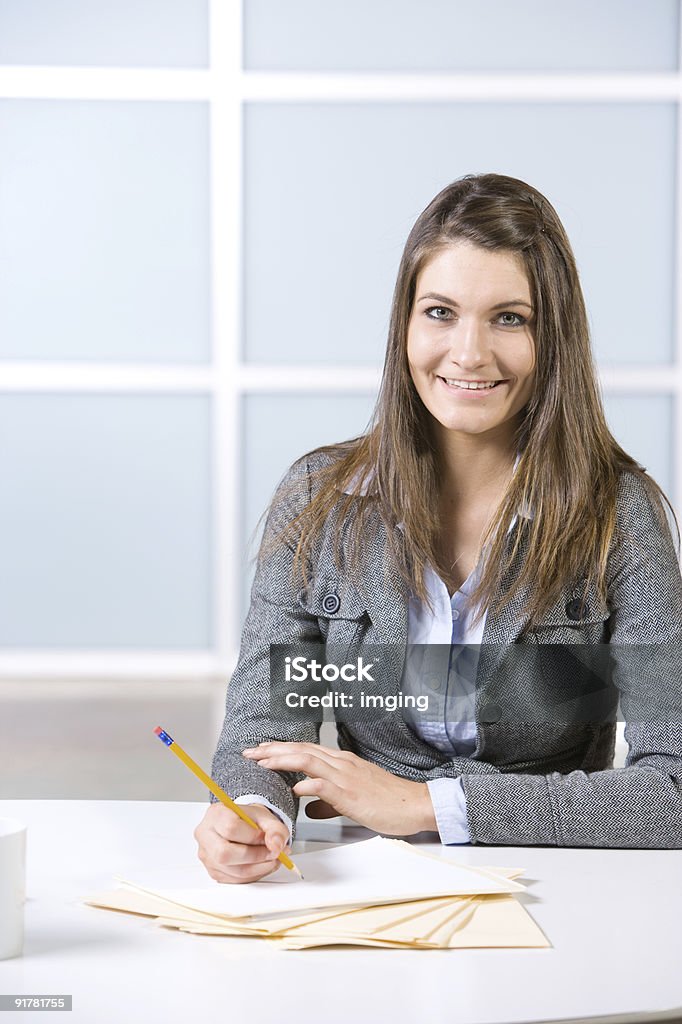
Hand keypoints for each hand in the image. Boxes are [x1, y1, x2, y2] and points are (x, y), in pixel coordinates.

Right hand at [193, 802, 290, 883]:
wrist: (244, 825)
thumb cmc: (250, 820)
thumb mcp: (266, 817)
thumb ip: (275, 829)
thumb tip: (276, 846)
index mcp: (216, 814)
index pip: (230, 828)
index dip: (253, 837)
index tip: (267, 838)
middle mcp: (205, 834)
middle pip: (225, 853)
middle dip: (255, 856)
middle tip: (272, 853)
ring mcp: (207, 855)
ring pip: (231, 870)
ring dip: (258, 868)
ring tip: (272, 859)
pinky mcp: (213, 871)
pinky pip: (234, 880)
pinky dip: (253, 875)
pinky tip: (262, 865)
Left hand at [242, 741, 436, 835]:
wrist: (414, 804)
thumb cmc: (388, 801)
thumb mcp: (354, 799)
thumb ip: (329, 802)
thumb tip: (309, 808)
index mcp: (341, 762)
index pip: (305, 749)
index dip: (280, 748)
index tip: (260, 750)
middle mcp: (341, 763)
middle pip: (300, 749)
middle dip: (272, 750)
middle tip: (249, 752)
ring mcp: (346, 776)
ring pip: (308, 760)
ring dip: (281, 759)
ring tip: (261, 763)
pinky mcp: (352, 794)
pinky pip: (325, 785)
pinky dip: (307, 784)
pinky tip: (294, 787)